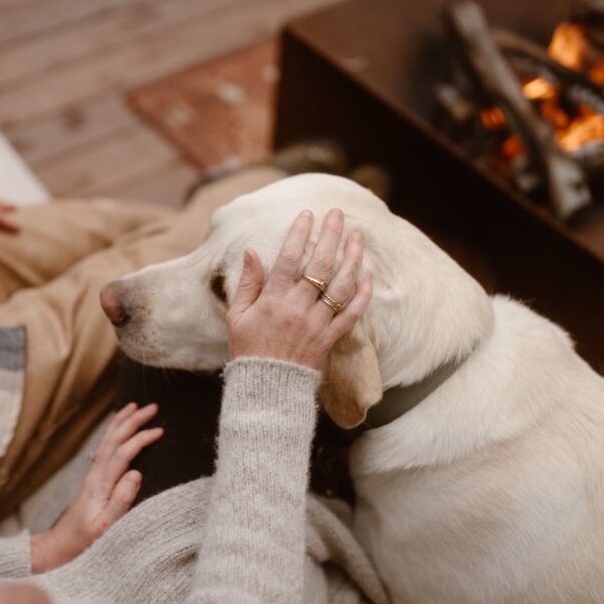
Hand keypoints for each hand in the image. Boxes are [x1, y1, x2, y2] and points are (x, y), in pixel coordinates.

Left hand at [30, 403, 162, 572]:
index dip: (140, 439)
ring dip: (121, 422)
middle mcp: (95, 475)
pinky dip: (114, 433)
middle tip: (152, 407)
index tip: (160, 431)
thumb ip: (121, 501)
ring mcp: (93, 475)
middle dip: (132, 421)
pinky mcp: (94, 479)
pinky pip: (105, 448)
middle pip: (113, 441)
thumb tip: (136, 474)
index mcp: (101, 485)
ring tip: (135, 407)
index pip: (122, 454)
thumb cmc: (85, 540)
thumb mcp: (105, 527)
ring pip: (107, 441)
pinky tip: (120, 429)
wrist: (62, 546)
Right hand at [227, 209, 371, 369]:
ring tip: (358, 238)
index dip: (299, 234)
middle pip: (320, 266)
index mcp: (273, 301)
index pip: (289, 259)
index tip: (308, 214)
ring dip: (352, 259)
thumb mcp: (237, 316)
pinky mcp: (330, 339)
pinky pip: (351, 314)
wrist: (266, 388)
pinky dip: (362, 295)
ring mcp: (317, 324)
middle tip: (339, 214)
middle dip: (331, 236)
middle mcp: (298, 309)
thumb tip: (252, 251)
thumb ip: (248, 283)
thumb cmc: (248, 349)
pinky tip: (367, 275)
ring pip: (341, 286)